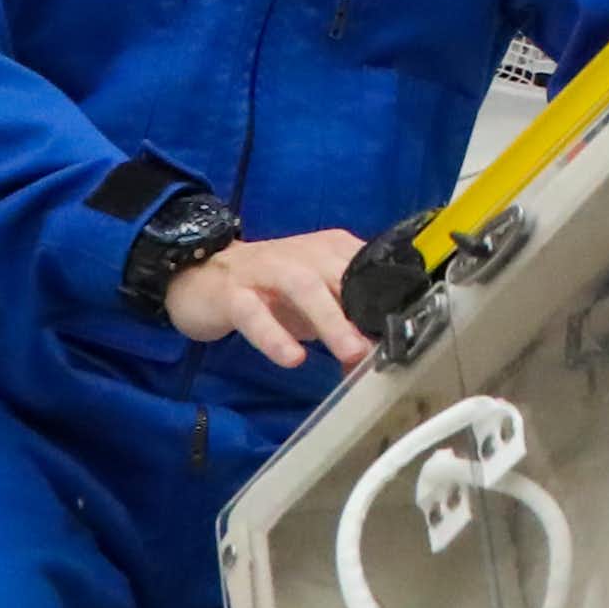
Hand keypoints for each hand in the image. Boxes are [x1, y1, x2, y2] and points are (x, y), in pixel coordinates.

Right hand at [165, 229, 371, 370]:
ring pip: (303, 287)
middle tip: (384, 346)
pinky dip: (274, 336)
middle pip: (340, 276)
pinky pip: (254, 313)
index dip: (387, 298)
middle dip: (364, 311)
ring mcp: (266, 270)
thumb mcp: (312, 303)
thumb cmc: (269, 289)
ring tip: (350, 353)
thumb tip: (373, 355)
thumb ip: (344, 323)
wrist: (202, 274)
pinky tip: (292, 358)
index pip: (366, 269)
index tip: (406, 329)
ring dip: (331, 320)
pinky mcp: (233, 292)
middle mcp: (303, 254)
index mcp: (329, 250)